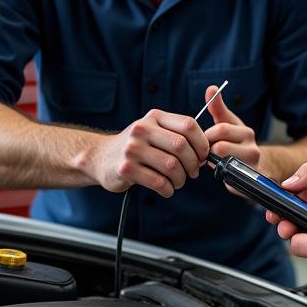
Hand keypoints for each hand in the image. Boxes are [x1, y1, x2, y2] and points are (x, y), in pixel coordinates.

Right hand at [89, 109, 208, 197]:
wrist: (101, 157)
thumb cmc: (137, 146)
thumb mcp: (154, 130)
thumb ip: (178, 135)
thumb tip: (205, 152)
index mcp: (155, 117)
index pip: (188, 125)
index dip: (202, 142)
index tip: (203, 155)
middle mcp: (142, 129)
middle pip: (181, 145)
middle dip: (193, 163)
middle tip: (193, 172)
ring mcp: (132, 148)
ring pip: (171, 165)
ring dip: (181, 179)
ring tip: (178, 182)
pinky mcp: (126, 168)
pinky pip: (158, 182)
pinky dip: (168, 189)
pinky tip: (166, 189)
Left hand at [202, 85, 260, 167]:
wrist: (254, 168)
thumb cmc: (235, 143)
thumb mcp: (227, 124)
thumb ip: (218, 107)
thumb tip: (211, 87)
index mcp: (245, 131)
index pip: (220, 129)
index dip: (208, 135)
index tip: (205, 139)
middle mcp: (252, 146)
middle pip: (220, 146)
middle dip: (209, 149)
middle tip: (206, 152)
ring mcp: (251, 164)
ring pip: (222, 161)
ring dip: (213, 161)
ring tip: (214, 160)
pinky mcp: (247, 179)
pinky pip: (225, 175)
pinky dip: (218, 172)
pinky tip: (220, 170)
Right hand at [269, 153, 306, 238]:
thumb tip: (289, 183)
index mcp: (306, 181)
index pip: (285, 190)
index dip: (277, 199)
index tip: (274, 208)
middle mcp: (306, 200)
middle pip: (286, 210)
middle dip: (281, 218)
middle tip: (282, 224)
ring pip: (295, 225)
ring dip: (290, 230)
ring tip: (290, 233)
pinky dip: (306, 239)